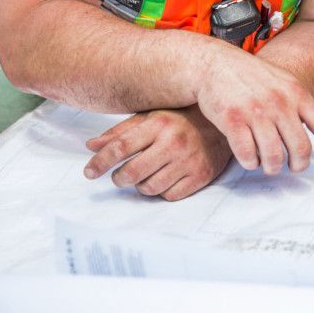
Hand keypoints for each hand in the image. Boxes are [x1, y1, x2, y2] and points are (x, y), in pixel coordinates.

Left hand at [83, 106, 231, 200]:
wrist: (224, 125)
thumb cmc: (181, 119)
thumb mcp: (151, 117)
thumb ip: (121, 131)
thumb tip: (91, 146)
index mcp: (159, 124)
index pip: (119, 148)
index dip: (99, 163)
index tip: (89, 173)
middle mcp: (174, 143)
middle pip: (131, 173)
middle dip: (119, 178)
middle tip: (119, 176)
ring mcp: (189, 161)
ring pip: (149, 188)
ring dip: (141, 186)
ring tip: (145, 176)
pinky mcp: (201, 176)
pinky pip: (170, 196)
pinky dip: (162, 192)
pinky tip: (165, 179)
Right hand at [194, 45, 313, 174]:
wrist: (215, 64)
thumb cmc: (254, 77)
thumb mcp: (287, 84)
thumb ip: (309, 106)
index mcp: (297, 94)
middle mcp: (280, 103)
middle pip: (300, 149)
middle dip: (299, 165)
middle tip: (294, 167)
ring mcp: (256, 112)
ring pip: (274, 157)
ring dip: (272, 167)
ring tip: (268, 164)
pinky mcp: (233, 120)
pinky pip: (247, 155)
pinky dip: (250, 163)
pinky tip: (249, 158)